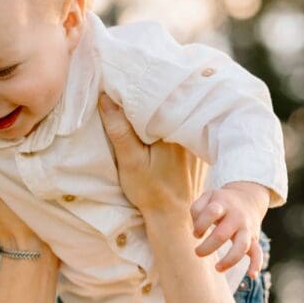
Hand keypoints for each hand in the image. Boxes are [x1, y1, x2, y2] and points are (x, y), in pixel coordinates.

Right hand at [98, 93, 206, 218]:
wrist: (172, 215)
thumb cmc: (150, 191)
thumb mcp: (130, 161)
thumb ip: (119, 130)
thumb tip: (106, 98)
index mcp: (171, 129)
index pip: (153, 98)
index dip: (135, 91)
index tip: (119, 86)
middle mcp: (188, 129)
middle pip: (166, 103)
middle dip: (149, 96)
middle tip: (127, 91)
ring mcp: (196, 139)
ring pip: (174, 113)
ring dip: (160, 108)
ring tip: (143, 101)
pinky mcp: (197, 147)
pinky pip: (183, 125)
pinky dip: (171, 122)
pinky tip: (159, 124)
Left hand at [191, 182, 269, 275]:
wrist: (248, 196)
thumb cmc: (220, 202)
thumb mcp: (207, 197)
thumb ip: (197, 210)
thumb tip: (198, 232)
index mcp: (222, 205)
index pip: (210, 213)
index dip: (199, 225)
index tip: (196, 234)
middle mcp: (236, 217)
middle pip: (221, 235)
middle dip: (207, 247)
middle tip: (197, 253)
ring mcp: (246, 228)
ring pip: (241, 246)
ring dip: (229, 260)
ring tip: (217, 268)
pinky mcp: (254, 238)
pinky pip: (258, 252)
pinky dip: (256, 264)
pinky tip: (251, 275)